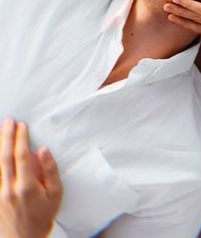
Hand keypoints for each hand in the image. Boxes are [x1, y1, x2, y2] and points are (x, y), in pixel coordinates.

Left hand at [0, 120, 61, 237]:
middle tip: (8, 122)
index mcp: (26, 187)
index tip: (22, 126)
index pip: (21, 156)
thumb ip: (50, 171)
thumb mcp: (55, 195)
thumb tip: (43, 150)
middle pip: (4, 157)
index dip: (21, 138)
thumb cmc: (42, 218)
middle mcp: (9, 189)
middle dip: (6, 137)